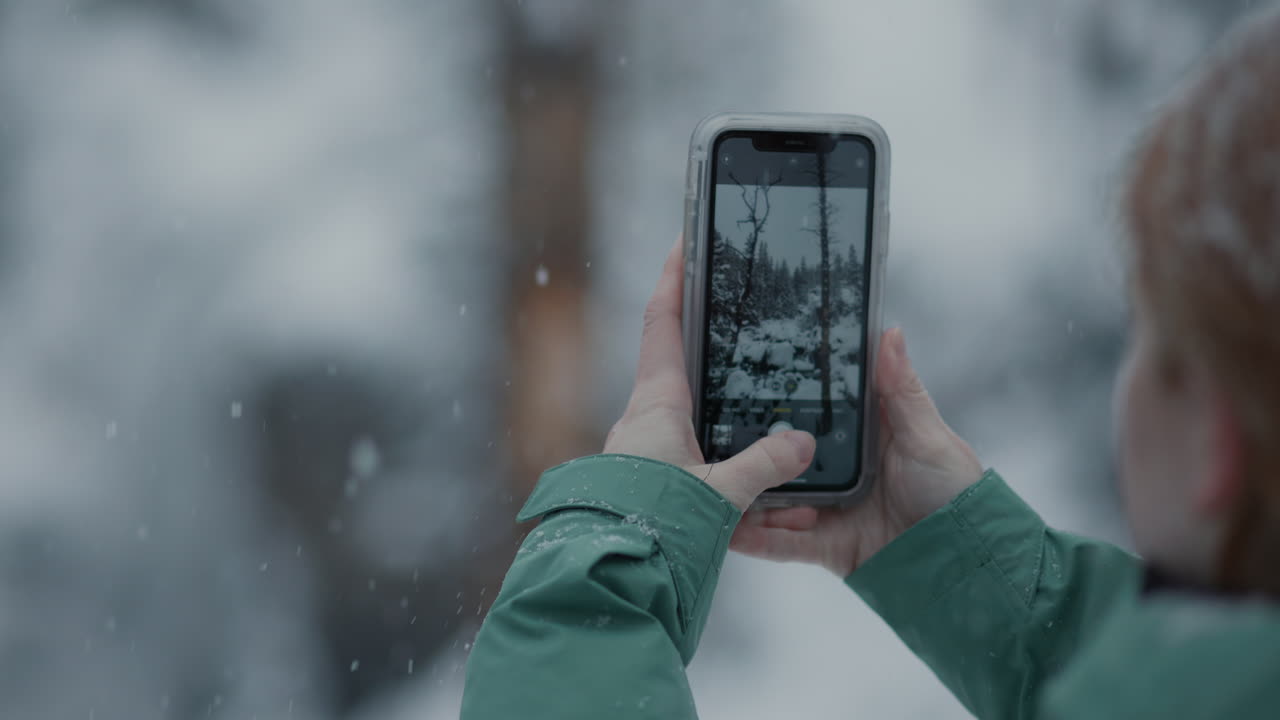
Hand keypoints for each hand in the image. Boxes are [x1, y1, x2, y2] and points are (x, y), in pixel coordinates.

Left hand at [603, 240, 815, 510]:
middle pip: (671, 360)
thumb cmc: (654, 525)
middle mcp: (642, 419)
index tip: (683, 241)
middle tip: (731, 310)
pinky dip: (711, 437)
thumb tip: (804, 444)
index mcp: (655, 404)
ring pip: (681, 408)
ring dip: (709, 394)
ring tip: (748, 386)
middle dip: (699, 334)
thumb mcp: (721, 493)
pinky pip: (683, 444)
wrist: (608, 574)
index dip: (674, 279)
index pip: (662, 323)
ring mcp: (642, 449)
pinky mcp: (646, 478)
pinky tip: (736, 453)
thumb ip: (765, 465)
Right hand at [730, 328, 983, 576]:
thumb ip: (901, 390)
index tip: (742, 381)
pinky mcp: (823, 546)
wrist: (963, 562)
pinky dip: (753, 538)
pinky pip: (781, 543)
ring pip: (773, 499)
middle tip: (711, 434)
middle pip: (781, 458)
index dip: (780, 401)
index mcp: (858, 437)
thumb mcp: (927, 437)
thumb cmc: (956, 493)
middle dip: (749, 451)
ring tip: (713, 481)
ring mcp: (825, 509)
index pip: (811, 414)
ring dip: (746, 493)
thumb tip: (890, 332)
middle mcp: (835, 471)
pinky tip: (727, 527)